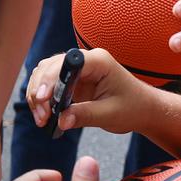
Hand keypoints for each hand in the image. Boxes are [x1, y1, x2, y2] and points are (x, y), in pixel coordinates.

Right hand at [24, 47, 154, 135]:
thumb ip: (85, 115)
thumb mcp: (110, 114)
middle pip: (50, 67)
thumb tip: (61, 120)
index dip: (51, 79)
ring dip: (38, 95)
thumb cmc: (132, 108)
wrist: (142, 109)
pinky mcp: (71, 80)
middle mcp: (85, 60)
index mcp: (98, 61)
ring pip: (45, 74)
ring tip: (41, 119)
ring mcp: (76, 69)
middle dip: (41, 91)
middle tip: (41, 117)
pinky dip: (42, 98)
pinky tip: (44, 115)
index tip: (43, 99)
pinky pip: (49, 83)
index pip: (66, 63)